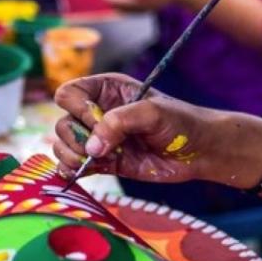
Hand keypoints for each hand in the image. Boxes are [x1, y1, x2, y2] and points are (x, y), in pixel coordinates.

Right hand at [52, 73, 226, 182]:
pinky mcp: (103, 162)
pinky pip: (73, 166)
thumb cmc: (180, 122)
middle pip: (62, 122)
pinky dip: (74, 171)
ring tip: (100, 160)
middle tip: (103, 148)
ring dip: (72, 156)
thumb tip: (90, 148)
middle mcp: (96, 112)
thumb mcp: (152, 113)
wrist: (199, 151)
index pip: (68, 94)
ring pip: (63, 145)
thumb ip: (119, 123)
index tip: (98, 121)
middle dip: (76, 138)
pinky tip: (89, 171)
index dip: (77, 109)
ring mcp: (98, 139)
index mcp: (105, 90)